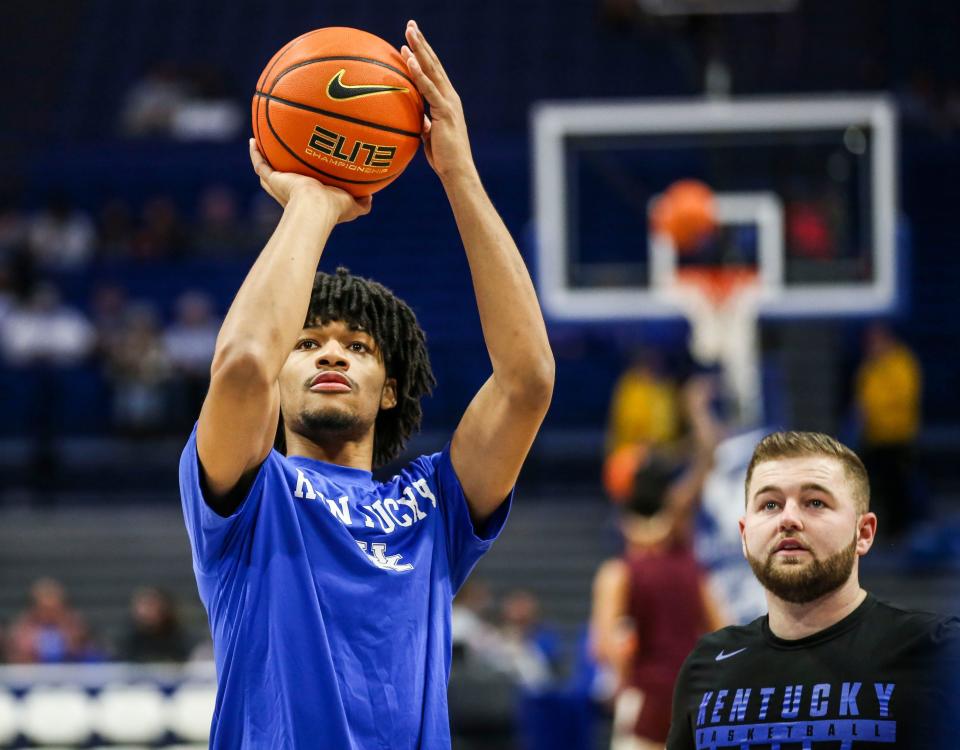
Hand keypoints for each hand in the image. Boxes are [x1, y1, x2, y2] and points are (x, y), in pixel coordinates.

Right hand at [248, 139, 370, 222]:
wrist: (317, 208)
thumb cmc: (335, 209)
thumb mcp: (354, 206)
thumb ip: (363, 202)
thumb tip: (371, 196)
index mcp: (308, 197)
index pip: (303, 188)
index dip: (303, 179)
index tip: (307, 167)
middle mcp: (291, 192)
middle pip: (282, 178)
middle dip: (281, 169)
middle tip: (280, 154)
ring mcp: (280, 185)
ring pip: (268, 171)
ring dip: (264, 158)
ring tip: (261, 143)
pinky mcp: (273, 179)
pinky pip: (260, 164)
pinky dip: (255, 153)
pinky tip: (253, 140)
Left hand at [400, 20, 476, 182]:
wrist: (457, 171)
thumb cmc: (444, 158)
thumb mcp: (430, 136)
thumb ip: (426, 124)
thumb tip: (419, 121)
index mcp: (446, 101)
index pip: (433, 73)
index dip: (422, 55)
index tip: (411, 40)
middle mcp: (450, 97)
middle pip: (434, 64)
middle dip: (421, 43)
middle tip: (411, 24)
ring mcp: (449, 102)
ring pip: (432, 70)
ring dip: (420, 49)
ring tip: (409, 31)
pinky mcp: (445, 111)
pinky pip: (429, 89)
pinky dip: (419, 73)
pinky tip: (410, 59)